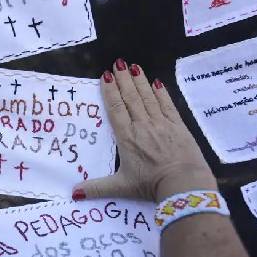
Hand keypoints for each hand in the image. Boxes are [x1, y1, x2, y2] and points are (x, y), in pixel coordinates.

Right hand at [72, 58, 215, 202]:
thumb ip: (97, 188)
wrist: (182, 183)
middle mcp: (142, 125)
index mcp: (127, 138)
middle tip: (118, 63)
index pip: (116, 109)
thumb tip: (73, 193)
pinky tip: (157, 82)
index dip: (110, 91)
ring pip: (148, 98)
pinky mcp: (178, 126)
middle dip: (124, 80)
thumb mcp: (121, 187)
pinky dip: (161, 93)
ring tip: (134, 67)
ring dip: (140, 81)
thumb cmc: (150, 185)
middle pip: (131, 98)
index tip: (106, 76)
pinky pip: (167, 105)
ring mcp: (161, 123)